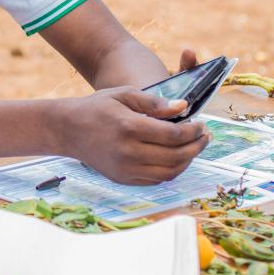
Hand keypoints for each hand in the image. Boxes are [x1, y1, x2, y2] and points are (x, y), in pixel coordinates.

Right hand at [48, 84, 208, 184]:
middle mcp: (128, 152)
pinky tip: (176, 157)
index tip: (201, 124)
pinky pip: (156, 180)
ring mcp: (125, 169)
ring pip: (169, 173)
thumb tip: (184, 107)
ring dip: (187, 161)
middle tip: (205, 136)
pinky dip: (171, 170)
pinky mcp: (124, 179)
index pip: (173, 135)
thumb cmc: (98, 107)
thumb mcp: (124, 94)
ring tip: (194, 148)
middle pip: (175, 156)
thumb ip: (155, 102)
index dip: (193, 131)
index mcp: (129, 127)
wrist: (68, 130)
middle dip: (196, 147)